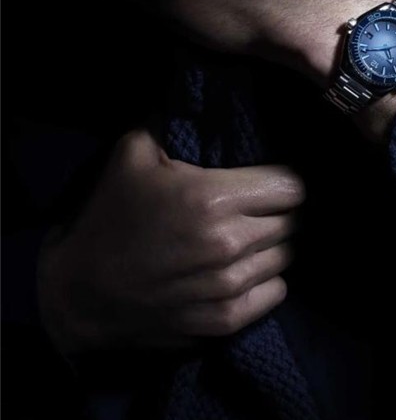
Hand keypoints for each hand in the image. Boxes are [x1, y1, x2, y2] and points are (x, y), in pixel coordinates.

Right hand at [37, 130, 303, 353]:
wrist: (79, 291)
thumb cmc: (108, 216)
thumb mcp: (132, 155)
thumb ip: (171, 122)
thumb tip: (196, 98)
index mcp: (213, 197)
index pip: (291, 186)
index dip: (281, 179)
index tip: (268, 180)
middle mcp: (228, 242)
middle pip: (292, 220)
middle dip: (278, 211)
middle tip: (256, 208)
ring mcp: (229, 286)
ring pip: (286, 256)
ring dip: (272, 245)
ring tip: (249, 238)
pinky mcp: (225, 321)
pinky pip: (276, 292)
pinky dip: (266, 280)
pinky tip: (244, 269)